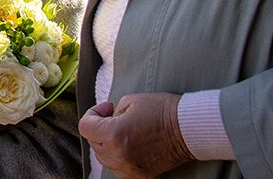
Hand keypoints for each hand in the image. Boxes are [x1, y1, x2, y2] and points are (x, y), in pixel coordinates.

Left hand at [78, 93, 192, 178]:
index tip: (108, 108)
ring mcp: (128, 168)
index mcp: (114, 134)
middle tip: (114, 116)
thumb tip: (104, 121)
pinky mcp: (139, 175)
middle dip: (99, 127)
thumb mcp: (130, 100)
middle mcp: (118, 155)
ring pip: (103, 157)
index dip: (93, 113)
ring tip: (123, 130)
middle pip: (93, 142)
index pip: (85, 127)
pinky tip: (129, 143)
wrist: (188, 129)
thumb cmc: (161, 110)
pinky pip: (117, 166)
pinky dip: (117, 155)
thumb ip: (111, 113)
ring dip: (107, 142)